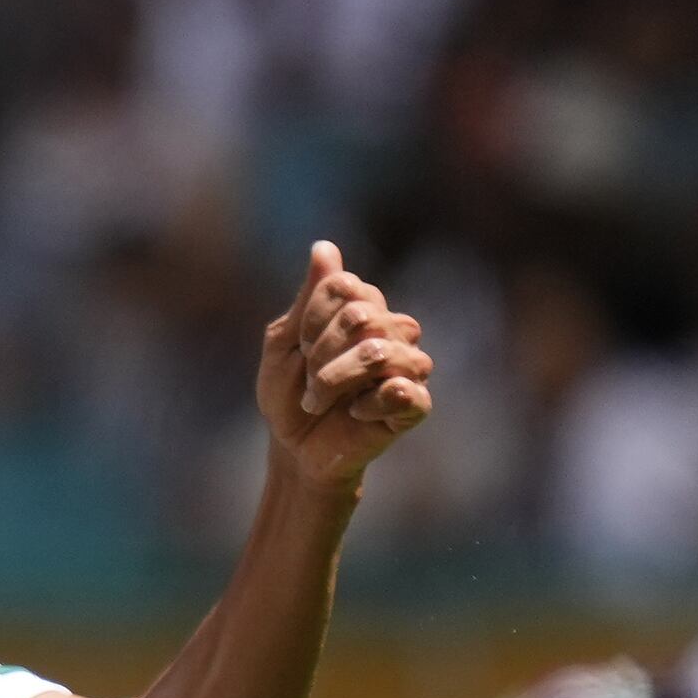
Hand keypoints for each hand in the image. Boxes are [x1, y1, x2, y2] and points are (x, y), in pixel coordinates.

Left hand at [257, 242, 433, 497]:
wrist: (294, 450)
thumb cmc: (289, 394)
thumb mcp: (284, 344)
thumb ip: (308, 299)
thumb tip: (324, 247)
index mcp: (364, 308)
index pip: (345, 287)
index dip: (313, 318)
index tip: (299, 347)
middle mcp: (393, 330)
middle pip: (361, 317)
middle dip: (320, 353)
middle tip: (308, 381)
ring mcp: (407, 365)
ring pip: (380, 352)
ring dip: (335, 380)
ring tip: (318, 402)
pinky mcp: (414, 404)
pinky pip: (401, 390)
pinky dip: (367, 405)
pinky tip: (355, 414)